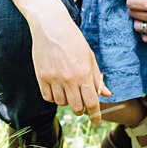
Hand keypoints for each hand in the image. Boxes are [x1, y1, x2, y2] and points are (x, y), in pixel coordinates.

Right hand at [30, 7, 110, 122]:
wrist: (51, 26)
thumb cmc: (73, 40)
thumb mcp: (89, 57)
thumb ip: (96, 78)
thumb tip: (105, 94)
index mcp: (84, 74)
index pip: (91, 103)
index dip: (95, 115)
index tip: (96, 121)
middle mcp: (69, 79)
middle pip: (77, 108)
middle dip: (81, 109)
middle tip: (82, 103)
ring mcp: (53, 79)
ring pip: (61, 103)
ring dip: (67, 101)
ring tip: (68, 88)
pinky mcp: (41, 77)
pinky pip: (48, 98)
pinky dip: (53, 97)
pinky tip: (57, 88)